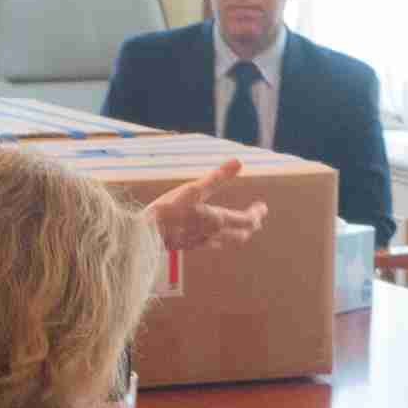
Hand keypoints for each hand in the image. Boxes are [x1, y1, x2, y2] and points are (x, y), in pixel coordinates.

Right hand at [142, 172, 265, 257]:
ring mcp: (199, 243)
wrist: (144, 235)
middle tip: (256, 219)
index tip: (263, 207)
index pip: (246, 221)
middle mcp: (212, 235)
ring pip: (225, 242)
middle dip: (250, 227)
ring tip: (237, 228)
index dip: (257, 214)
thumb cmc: (169, 211)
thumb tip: (238, 162)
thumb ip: (217, 177)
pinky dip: (217, 239)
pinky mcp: (186, 246)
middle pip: (239, 235)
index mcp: (217, 221)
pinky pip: (208, 244)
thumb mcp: (193, 189)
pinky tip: (209, 235)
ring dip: (235, 235)